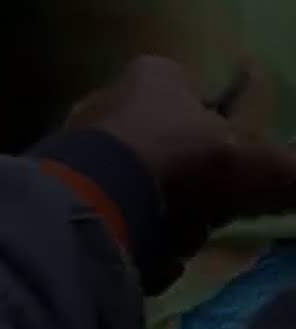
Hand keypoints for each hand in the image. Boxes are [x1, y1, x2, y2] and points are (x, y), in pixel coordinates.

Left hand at [68, 56, 295, 284]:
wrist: (94, 203)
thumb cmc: (182, 163)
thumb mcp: (258, 165)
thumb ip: (292, 170)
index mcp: (156, 75)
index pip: (200, 99)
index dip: (222, 142)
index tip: (233, 177)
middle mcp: (109, 100)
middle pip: (170, 154)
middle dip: (192, 195)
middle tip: (201, 219)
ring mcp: (76, 144)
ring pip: (142, 191)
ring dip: (162, 223)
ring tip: (170, 240)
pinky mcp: (56, 188)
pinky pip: (108, 217)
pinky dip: (127, 238)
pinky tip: (138, 252)